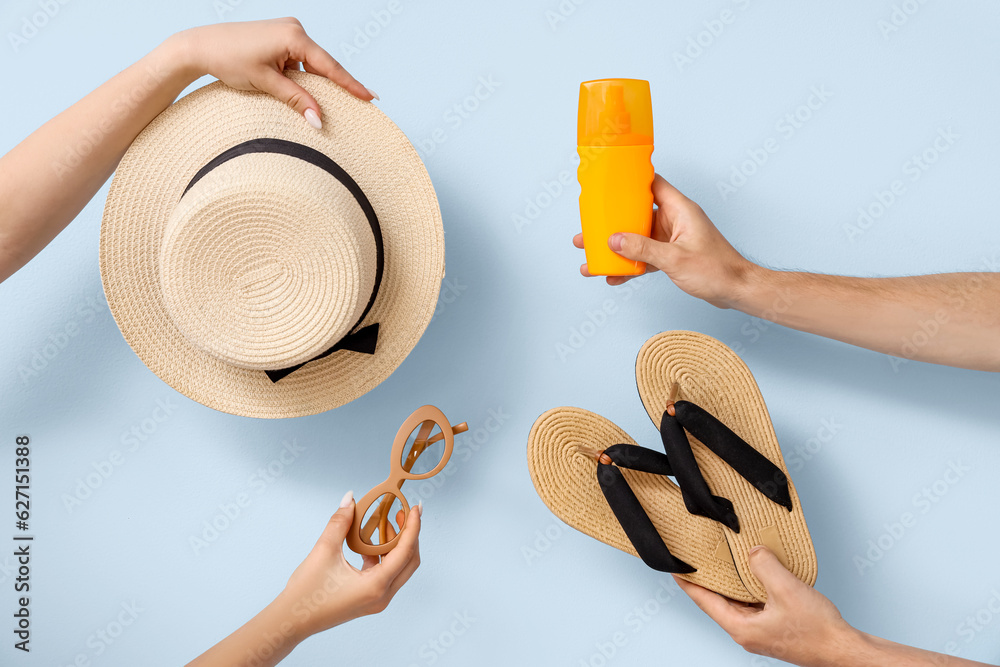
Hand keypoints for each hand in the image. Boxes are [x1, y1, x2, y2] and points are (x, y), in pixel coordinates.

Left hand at [167, 18, 375, 127]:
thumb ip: (296, 100)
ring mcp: (287, 30)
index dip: (351, 84)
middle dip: (335, 85)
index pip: (330, 66)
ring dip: (314, 83)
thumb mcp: (266, 83)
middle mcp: (294, 28)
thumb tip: (319, 120)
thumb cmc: (228, 60)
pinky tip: (301, 90)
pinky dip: (302, 76)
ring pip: (311, 64)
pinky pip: (300, 60)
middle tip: (360, 103)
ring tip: (322, 101)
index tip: (371, 97)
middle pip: (323, 64)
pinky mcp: (279, 36)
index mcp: (294, 36)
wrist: (201, 46)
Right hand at [276, 492, 420, 638]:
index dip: (413, 527)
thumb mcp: (324, 551)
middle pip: (409, 561)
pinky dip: (383, 555)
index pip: (405, 551)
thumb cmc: (306, 591)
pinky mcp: (369, 599)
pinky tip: (369, 540)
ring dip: (395, 544)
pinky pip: (385, 573)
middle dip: (409, 535)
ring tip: (384, 521)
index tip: (416, 507)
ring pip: (398, 567)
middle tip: (403, 512)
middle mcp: (382, 596)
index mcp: (376, 586)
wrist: (291, 621)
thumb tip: (350, 498)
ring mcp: (377, 600)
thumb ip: (340, 522)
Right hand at [574, 174, 755, 307]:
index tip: (607, 182)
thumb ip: (642, 249)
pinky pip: (645, 256)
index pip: (651, 184)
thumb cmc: (717, 270)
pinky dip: (630, 264)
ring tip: (591, 256)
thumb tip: (614, 240)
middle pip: (637, 214)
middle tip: (588, 229)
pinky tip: (613, 276)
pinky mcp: (672, 255)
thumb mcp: (674, 259)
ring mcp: (673, 238)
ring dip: (616, 247)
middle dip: (612, 223)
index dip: (630, 181)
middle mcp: (675, 220)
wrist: (735, 291)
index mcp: (680, 209)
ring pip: (637, 238)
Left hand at [675, 546, 856, 665]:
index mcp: (741, 628)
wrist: (845, 650)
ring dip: (732, 582)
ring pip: (738, 601)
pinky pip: (755, 602)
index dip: (688, 582)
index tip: (674, 567)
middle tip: (697, 558)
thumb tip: (752, 551)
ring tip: (723, 559)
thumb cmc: (819, 631)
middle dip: (708, 579)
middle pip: (719, 601)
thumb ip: (763, 565)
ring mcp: (761, 631)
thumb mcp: (786, 589)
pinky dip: (751, 586)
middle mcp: (747, 632)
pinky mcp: (775, 627)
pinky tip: (755, 572)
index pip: (704, 601)